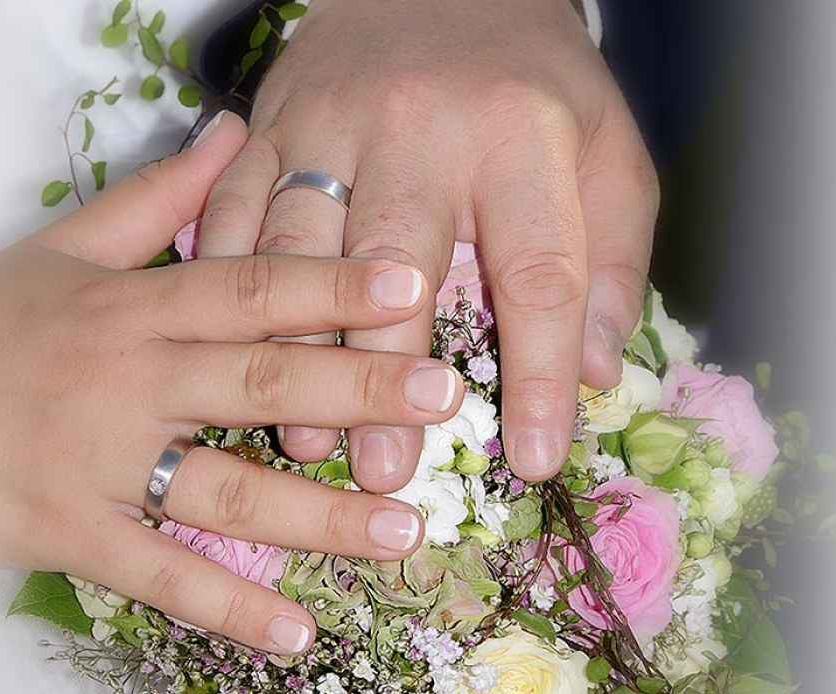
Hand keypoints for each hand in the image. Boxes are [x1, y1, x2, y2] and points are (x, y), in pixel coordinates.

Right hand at [0, 114, 464, 654]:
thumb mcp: (62, 247)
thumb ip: (158, 197)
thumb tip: (233, 130)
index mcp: (131, 305)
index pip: (247, 288)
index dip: (331, 286)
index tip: (410, 286)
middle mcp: (124, 380)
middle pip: (255, 381)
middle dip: (354, 390)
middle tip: (440, 398)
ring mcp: (96, 463)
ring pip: (223, 490)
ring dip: (318, 517)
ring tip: (404, 530)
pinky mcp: (67, 533)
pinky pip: (157, 574)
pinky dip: (227, 608)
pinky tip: (297, 634)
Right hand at [197, 0, 657, 484]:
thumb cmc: (533, 85)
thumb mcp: (608, 151)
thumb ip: (610, 258)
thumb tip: (595, 371)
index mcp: (522, 139)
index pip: (539, 274)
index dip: (540, 375)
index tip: (530, 458)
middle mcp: (419, 130)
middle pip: (397, 263)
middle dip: (386, 374)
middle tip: (384, 468)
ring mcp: (331, 123)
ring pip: (299, 246)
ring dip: (293, 346)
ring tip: (303, 434)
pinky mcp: (273, 123)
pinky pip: (233, 205)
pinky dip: (225, 282)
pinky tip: (227, 348)